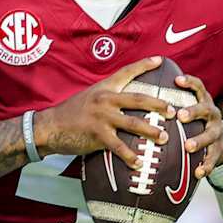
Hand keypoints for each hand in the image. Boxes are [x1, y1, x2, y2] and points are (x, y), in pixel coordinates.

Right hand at [35, 56, 175, 169]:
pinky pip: (119, 146)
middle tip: (172, 112)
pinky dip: (130, 156)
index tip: (160, 60)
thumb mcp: (89, 98)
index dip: (144, 65)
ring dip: (151, 131)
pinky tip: (139, 163)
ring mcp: (102, 117)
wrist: (50, 127)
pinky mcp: (97, 135)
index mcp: (105, 89)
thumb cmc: (70, 114)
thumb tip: (124, 102)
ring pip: (133, 123)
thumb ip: (107, 98)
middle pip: (138, 99)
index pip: (127, 73)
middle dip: (158, 105)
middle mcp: (105, 99)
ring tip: (164, 138)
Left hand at [174, 73, 222, 177]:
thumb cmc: (196, 124)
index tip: (177, 80)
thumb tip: (143, 94)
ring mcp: (217, 132)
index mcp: (203, 102)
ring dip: (199, 141)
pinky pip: (213, 158)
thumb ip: (173, 104)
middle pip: (206, 110)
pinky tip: (198, 172)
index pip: (198, 88)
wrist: (221, 143)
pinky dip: (206, 165)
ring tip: (188, 147)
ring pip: (210, 135)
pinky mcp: (220, 149)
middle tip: (180, 116)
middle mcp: (212, 114)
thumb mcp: (189, 110)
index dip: (189, 82)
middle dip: (194, 112)